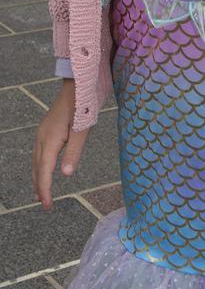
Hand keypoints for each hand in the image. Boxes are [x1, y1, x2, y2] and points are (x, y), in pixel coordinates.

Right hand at [32, 80, 89, 209]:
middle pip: (37, 168)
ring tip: (41, 193)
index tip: (47, 204)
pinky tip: (44, 170)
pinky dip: (40, 166)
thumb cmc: (83, 105)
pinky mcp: (46, 129)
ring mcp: (42, 133)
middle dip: (40, 187)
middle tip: (46, 205)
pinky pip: (39, 153)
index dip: (45, 189)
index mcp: (50, 139)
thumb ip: (74, 152)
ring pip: (36, 161)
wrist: (77, 84)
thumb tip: (65, 175)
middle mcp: (42, 137)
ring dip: (38, 178)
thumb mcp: (83, 130)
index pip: (44, 170)